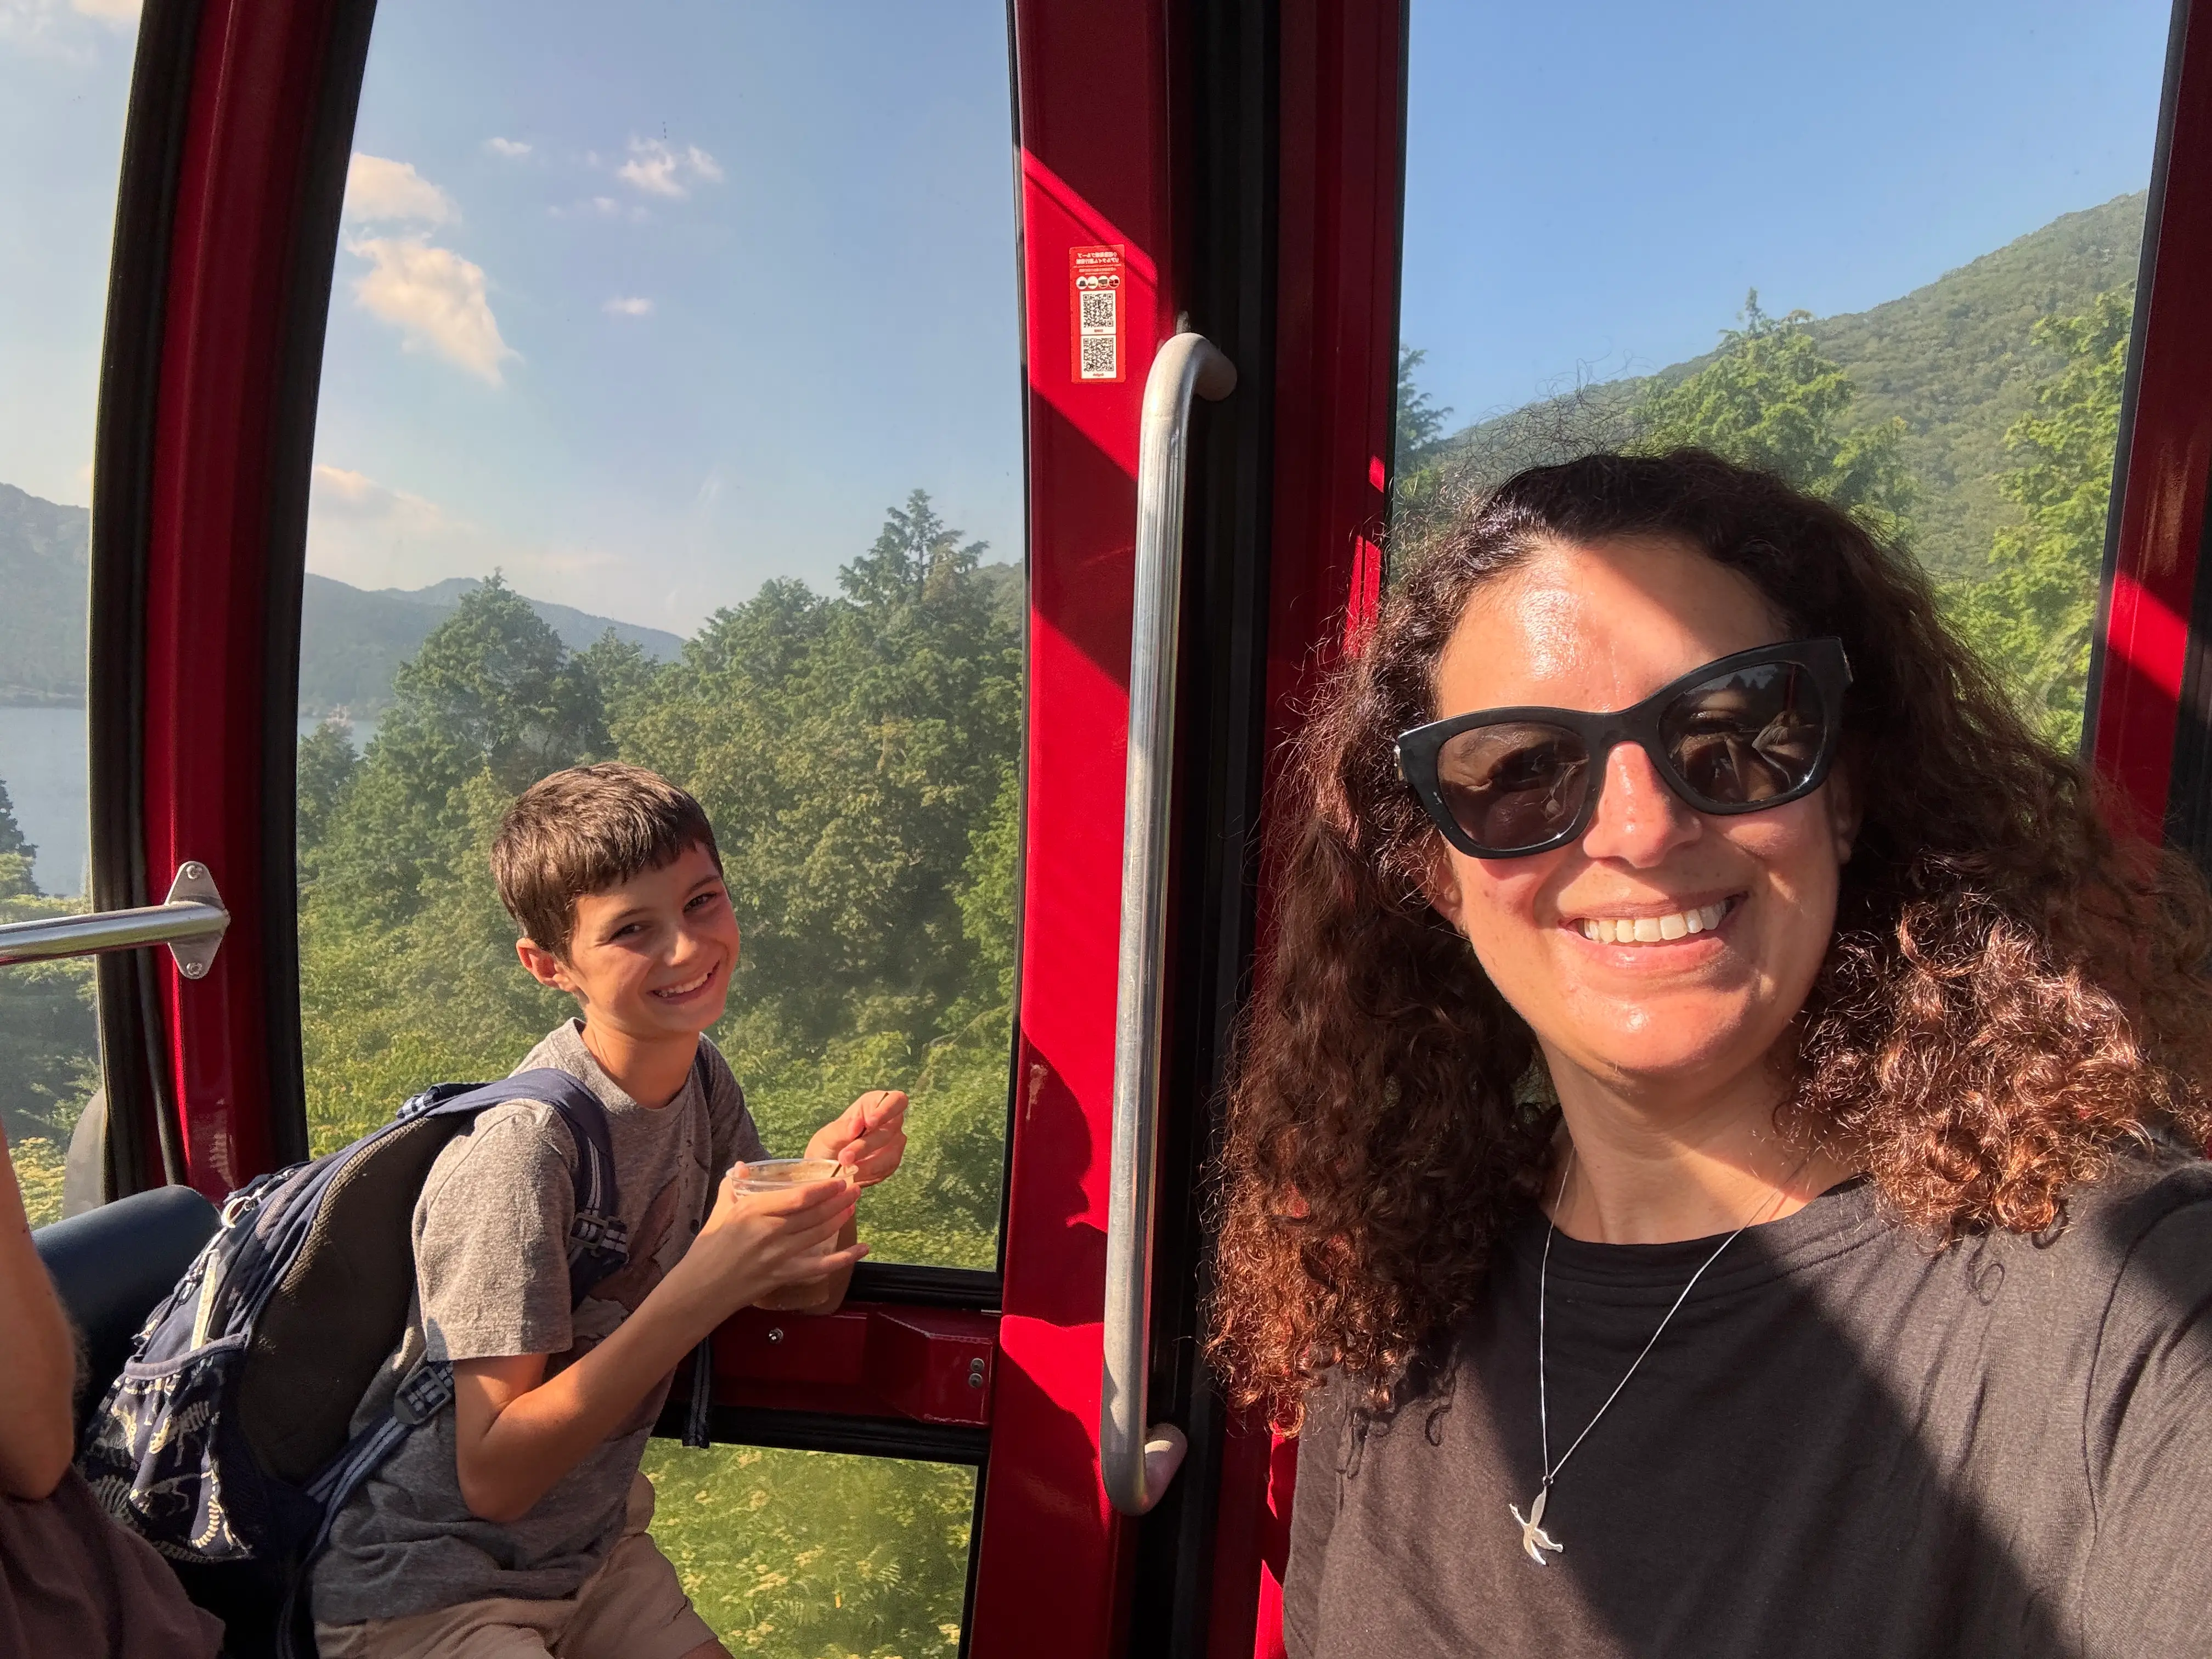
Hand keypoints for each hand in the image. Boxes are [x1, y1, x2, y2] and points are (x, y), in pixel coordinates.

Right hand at [671, 1165, 864, 1319]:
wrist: (698, 1290)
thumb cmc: (706, 1250)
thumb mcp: (718, 1212)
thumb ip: (733, 1187)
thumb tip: (742, 1167)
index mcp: (752, 1211)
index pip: (797, 1196)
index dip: (823, 1188)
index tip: (838, 1180)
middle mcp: (768, 1231)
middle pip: (813, 1213)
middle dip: (839, 1200)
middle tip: (856, 1189)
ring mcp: (777, 1255)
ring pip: (819, 1234)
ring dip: (840, 1219)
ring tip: (853, 1207)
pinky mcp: (782, 1276)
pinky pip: (820, 1267)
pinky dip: (844, 1258)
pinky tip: (862, 1249)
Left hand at [805, 1089, 908, 1186]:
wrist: (825, 1171)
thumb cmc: (827, 1145)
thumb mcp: (827, 1136)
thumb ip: (842, 1130)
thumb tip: (857, 1124)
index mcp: (874, 1105)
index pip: (896, 1100)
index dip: (888, 1110)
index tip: (869, 1123)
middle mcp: (888, 1122)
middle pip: (891, 1129)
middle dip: (866, 1145)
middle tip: (844, 1157)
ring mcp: (893, 1143)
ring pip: (892, 1151)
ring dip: (868, 1163)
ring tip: (846, 1169)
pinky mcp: (891, 1162)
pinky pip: (887, 1168)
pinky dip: (870, 1173)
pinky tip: (854, 1174)